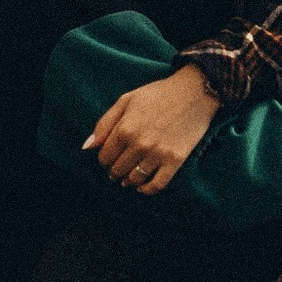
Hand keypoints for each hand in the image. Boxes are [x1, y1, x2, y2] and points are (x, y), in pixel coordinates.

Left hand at [86, 63, 219, 193]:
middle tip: (117, 170)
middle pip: (117, 170)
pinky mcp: (175, 160)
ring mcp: (158, 153)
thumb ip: (104, 123)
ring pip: (134, 179)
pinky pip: (157, 185)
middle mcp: (139, 144)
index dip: (103, 160)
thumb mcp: (126, 100)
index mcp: (125, 128)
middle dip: (114, 172)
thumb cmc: (158, 94)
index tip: (108, 158)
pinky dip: (147, 190)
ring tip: (127, 179)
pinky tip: (142, 186)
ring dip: (128, 181)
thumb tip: (87, 147)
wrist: (195, 92)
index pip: (104, 157)